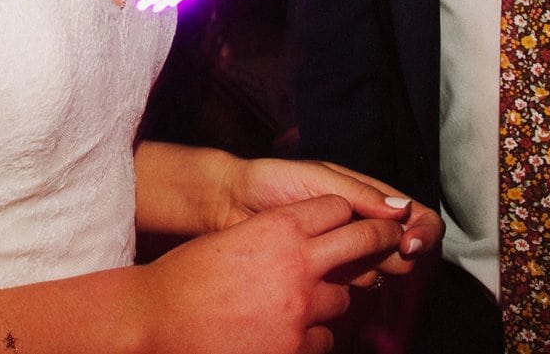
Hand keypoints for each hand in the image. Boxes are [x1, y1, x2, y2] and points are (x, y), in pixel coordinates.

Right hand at [141, 192, 403, 353]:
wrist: (156, 322)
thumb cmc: (184, 279)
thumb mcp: (233, 242)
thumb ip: (273, 240)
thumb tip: (302, 244)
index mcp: (278, 227)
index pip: (335, 209)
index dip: (346, 213)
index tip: (357, 217)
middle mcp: (298, 264)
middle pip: (361, 243)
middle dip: (380, 240)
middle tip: (394, 240)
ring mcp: (301, 309)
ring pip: (343, 298)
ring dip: (328, 299)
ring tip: (301, 304)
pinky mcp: (295, 347)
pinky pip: (324, 339)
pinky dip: (311, 335)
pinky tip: (287, 333)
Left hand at [223, 157, 442, 278]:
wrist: (231, 204)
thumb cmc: (270, 181)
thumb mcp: (317, 178)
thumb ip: (359, 194)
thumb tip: (402, 209)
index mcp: (367, 195)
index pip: (415, 214)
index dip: (423, 231)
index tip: (408, 243)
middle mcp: (364, 223)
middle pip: (406, 248)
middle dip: (398, 254)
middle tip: (369, 252)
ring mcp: (348, 250)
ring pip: (382, 270)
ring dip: (369, 268)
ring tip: (334, 257)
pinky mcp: (329, 273)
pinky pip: (354, 286)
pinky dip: (347, 283)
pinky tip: (323, 272)